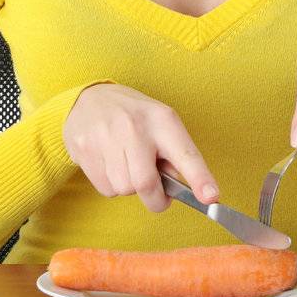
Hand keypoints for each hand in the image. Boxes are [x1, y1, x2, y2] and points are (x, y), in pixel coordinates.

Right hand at [62, 82, 221, 212]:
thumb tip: (184, 191)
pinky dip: (112, 185)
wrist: (90, 99)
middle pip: (146, 184)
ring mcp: (106, 137)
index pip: (185, 154)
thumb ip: (174, 156)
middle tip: (157, 194)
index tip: (211, 198)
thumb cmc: (134, 117)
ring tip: (127, 164)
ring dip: (130, 188)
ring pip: (124, 189)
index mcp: (162, 119)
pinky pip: (106, 189)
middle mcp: (134, 126)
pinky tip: (110, 164)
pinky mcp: (84, 148)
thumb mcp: (161, 124)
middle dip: (154, 198)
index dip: (200, 179)